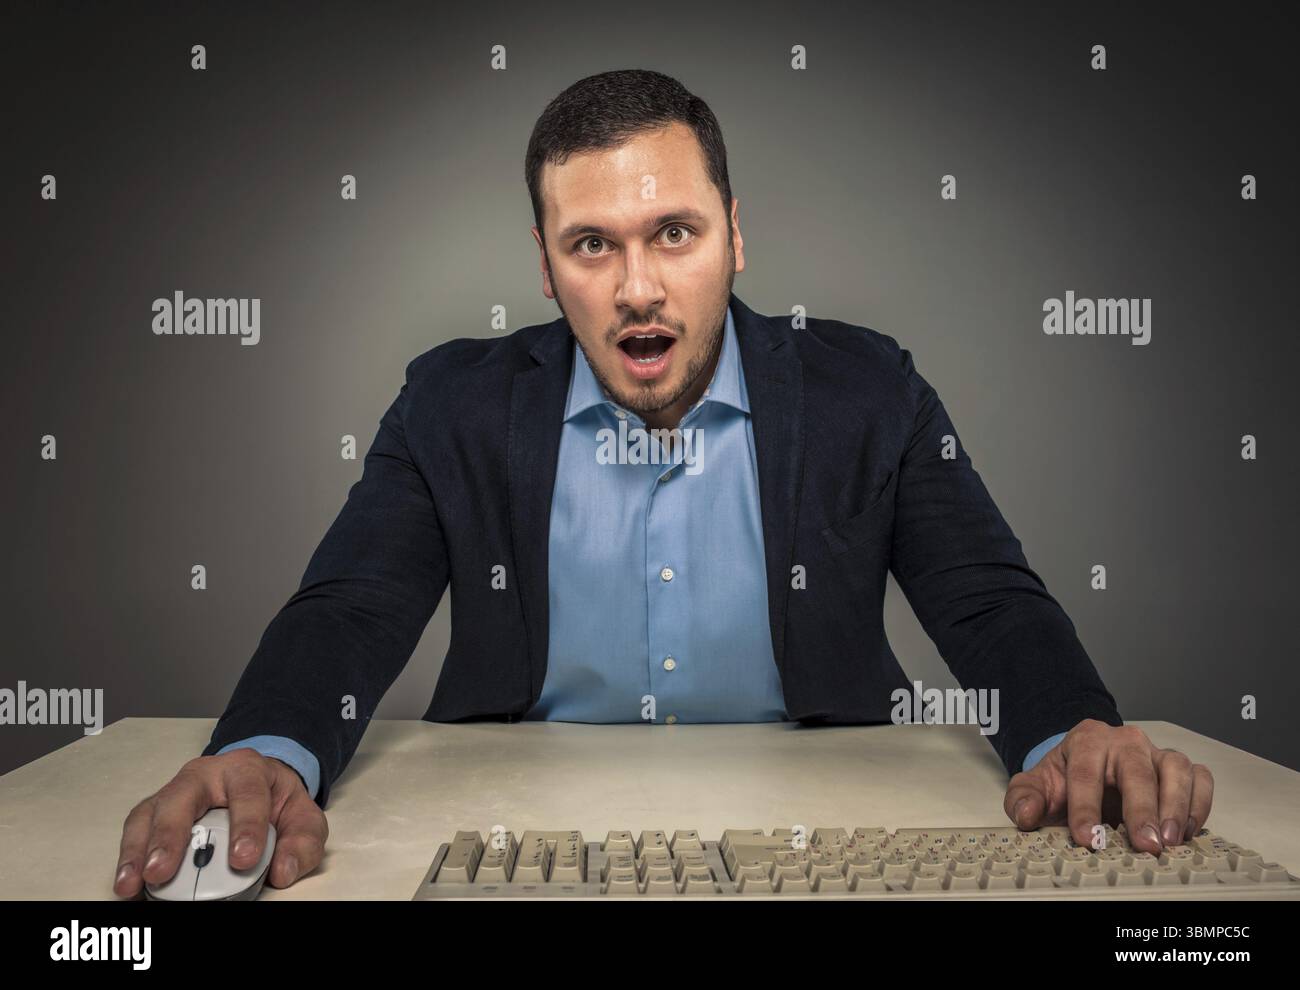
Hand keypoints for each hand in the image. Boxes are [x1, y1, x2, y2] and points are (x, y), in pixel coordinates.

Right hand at [113, 747, 327, 897]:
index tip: (243, 859)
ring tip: (133, 884)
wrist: (259, 784)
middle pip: (183, 796)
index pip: (248, 793)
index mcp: (248, 769)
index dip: (246, 826)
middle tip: (164, 871)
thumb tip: (282, 871)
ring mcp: (177, 790)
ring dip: (139, 850)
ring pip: (151, 812)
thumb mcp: (303, 818)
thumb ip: (301, 844)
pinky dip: (130, 856)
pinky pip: (137, 828)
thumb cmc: (276, 802)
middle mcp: (206, 774)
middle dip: (171, 835)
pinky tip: (127, 882)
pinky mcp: (157, 809)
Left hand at [1003, 720, 1213, 854]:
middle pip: (1137, 768)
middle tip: (1143, 844)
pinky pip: (1200, 779)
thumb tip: (1027, 813)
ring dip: (1176, 805)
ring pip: (1176, 769)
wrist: (1086, 772)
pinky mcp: (1180, 770)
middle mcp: (1126, 741)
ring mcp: (1156, 754)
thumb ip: (1024, 798)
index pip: (1086, 771)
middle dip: (1141, 808)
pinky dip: (1199, 804)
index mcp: (1086, 740)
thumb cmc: (1065, 781)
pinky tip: (1186, 832)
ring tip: (1168, 841)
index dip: (1085, 805)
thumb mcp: (1036, 787)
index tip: (1087, 837)